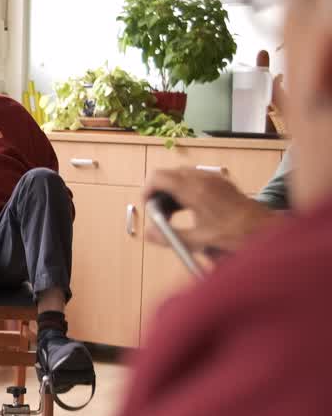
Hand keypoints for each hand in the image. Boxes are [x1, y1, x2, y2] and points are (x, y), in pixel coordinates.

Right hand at [142, 167, 279, 256]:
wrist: (267, 229)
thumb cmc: (236, 234)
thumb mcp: (200, 239)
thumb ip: (170, 237)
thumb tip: (148, 234)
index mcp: (194, 190)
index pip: (158, 177)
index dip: (147, 191)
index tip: (149, 207)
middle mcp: (201, 179)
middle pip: (167, 175)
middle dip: (159, 194)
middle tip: (161, 215)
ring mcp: (212, 178)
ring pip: (180, 176)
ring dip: (171, 192)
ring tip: (174, 214)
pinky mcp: (220, 182)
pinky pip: (194, 179)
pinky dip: (185, 190)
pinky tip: (191, 209)